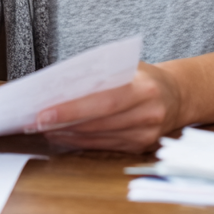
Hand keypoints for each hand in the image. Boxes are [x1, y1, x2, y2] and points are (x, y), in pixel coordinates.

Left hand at [29, 62, 184, 153]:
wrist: (178, 95)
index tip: (45, 112)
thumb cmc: (142, 76)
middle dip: (64, 124)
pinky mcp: (140, 148)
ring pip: (99, 138)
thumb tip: (59, 86)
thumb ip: (100, 74)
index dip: (73, 109)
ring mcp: (146, 135)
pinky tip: (63, 135)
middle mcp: (148, 114)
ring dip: (68, 135)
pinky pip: (105, 146)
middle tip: (35, 122)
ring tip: (43, 128)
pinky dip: (81, 141)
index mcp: (144, 88)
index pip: (104, 101)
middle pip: (99, 123)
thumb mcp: (127, 66)